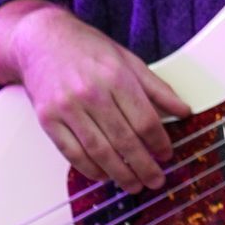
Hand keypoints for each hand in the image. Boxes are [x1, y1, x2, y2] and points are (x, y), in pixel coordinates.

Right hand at [6, 4, 191, 190]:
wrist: (40, 39)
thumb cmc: (86, 48)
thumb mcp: (128, 60)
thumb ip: (157, 88)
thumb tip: (184, 110)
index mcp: (116, 76)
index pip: (145, 120)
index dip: (159, 143)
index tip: (167, 155)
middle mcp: (91, 92)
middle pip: (124, 140)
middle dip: (144, 166)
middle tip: (155, 180)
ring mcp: (67, 107)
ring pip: (99, 151)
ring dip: (120, 174)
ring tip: (134, 185)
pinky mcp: (47, 119)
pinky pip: (72, 153)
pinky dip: (90, 169)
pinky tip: (104, 175)